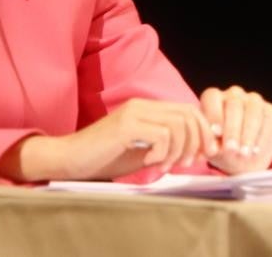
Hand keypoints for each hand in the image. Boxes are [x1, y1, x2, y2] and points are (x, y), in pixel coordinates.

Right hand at [0, 98, 216, 181]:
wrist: (70, 160)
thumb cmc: (104, 158)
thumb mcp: (143, 151)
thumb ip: (166, 146)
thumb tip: (196, 150)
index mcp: (148, 108)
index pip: (189, 110)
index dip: (202, 132)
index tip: (201, 155)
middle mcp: (143, 105)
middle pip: (189, 115)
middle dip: (196, 142)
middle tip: (187, 163)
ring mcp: (134, 113)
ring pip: (178, 125)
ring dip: (178, 150)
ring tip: (164, 166)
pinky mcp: (126, 125)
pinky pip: (162, 135)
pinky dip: (162, 153)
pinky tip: (147, 163)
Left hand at [199, 85, 271, 173]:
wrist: (244, 158)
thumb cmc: (221, 149)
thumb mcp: (211, 147)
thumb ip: (209, 142)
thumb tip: (211, 147)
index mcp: (214, 98)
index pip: (212, 97)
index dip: (214, 114)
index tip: (216, 133)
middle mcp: (234, 95)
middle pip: (234, 105)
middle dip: (233, 129)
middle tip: (231, 148)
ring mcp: (254, 100)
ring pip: (253, 110)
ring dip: (249, 133)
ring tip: (244, 153)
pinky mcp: (270, 111)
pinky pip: (268, 119)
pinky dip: (262, 137)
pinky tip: (256, 151)